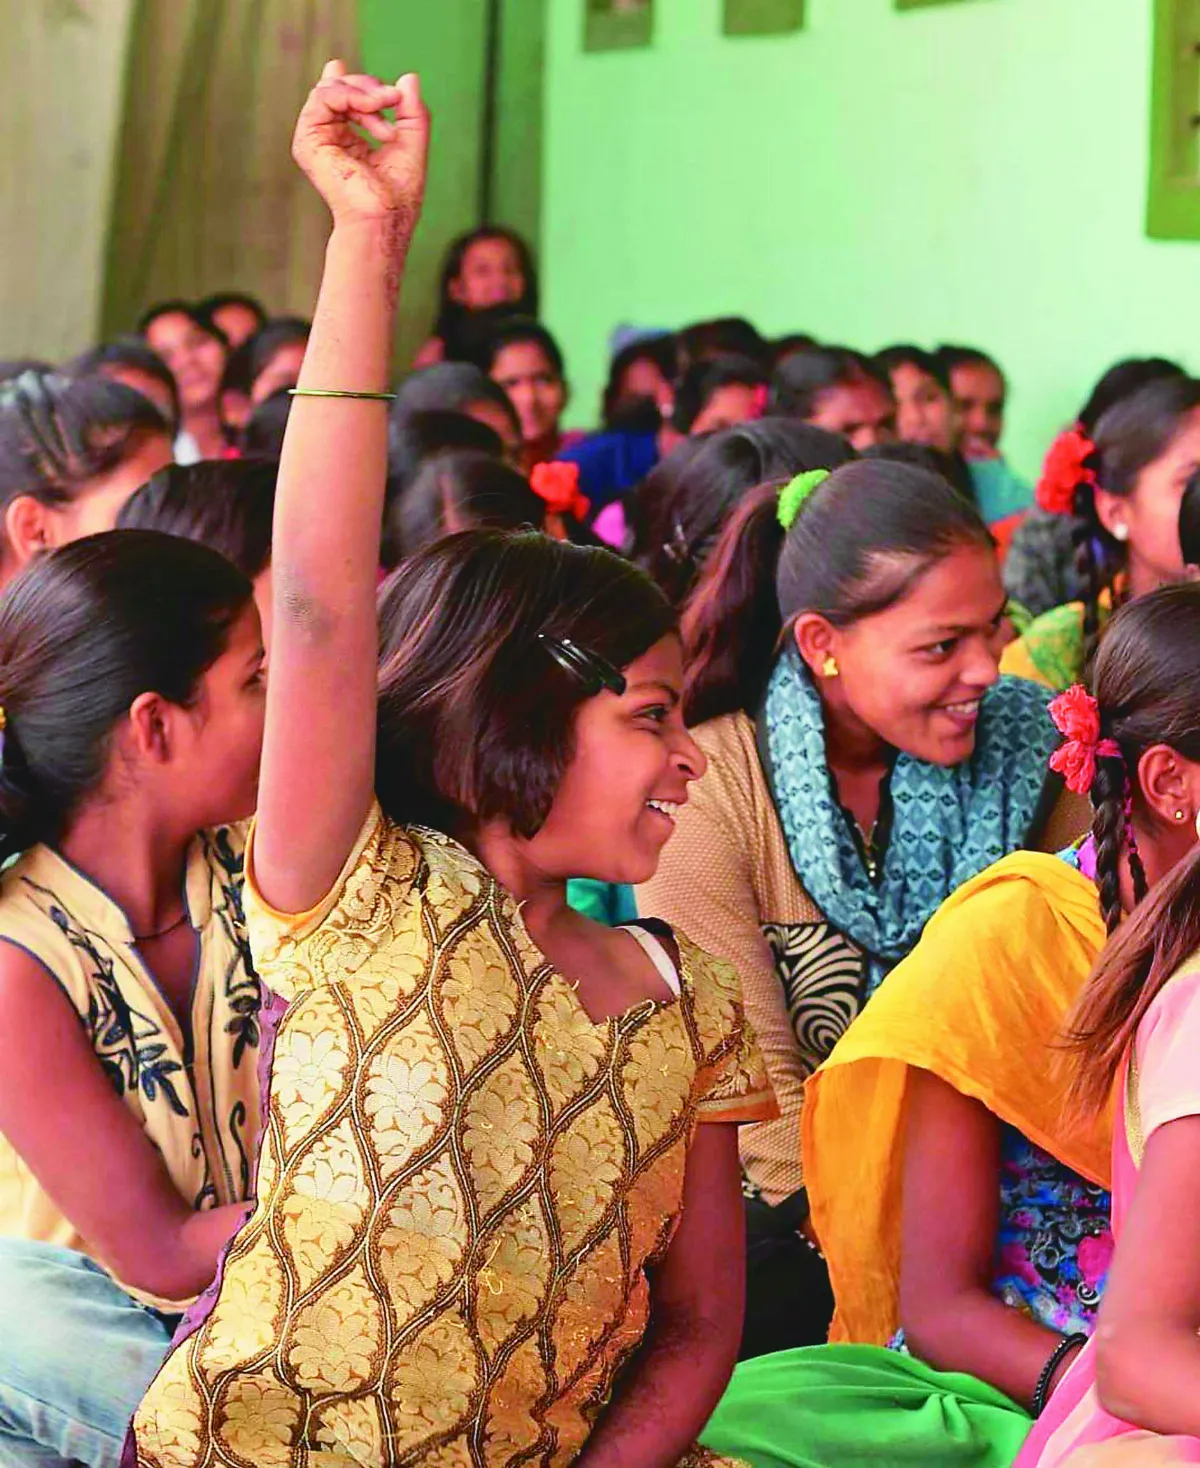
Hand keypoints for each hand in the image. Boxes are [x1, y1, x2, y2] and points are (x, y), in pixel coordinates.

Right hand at [292, 60, 428, 236]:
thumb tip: (409, 77)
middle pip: (339, 88)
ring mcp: (316, 139)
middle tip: (394, 100)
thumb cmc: (399, 194)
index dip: (360, 84)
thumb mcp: (412, 142)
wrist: (384, 217)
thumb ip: (412, 111)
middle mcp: (329, 138)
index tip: (393, 94)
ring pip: (329, 88)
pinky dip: (350, 94)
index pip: (345, 96)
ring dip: (363, 92)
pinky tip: (371, 108)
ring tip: (384, 110)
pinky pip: (323, 97)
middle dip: (369, 87)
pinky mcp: (308, 141)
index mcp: (347, 139)